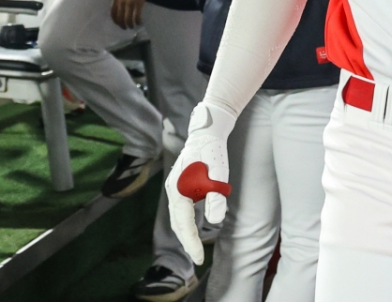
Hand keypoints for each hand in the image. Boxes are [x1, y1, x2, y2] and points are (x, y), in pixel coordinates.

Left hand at [111, 0, 148, 28]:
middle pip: (120, 18)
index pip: (113, 13)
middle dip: (122, 25)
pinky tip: (139, 22)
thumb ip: (119, 0)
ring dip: (130, 24)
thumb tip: (120, 9)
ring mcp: (130, 3)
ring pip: (127, 19)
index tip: (118, 24)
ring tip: (132, 26)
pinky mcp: (138, 4)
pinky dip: (138, 21)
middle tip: (125, 27)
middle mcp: (121, 2)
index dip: (115, 20)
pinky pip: (137, 16)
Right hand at [166, 101, 236, 263]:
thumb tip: (215, 221)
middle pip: (177, 223)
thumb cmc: (213, 151)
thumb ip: (216, 196)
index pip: (183, 222)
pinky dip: (187, 224)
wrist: (207, 131)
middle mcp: (173, 190)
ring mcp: (175, 188)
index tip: (199, 258)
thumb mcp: (218, 173)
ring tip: (196, 250)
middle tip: (197, 259)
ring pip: (178, 218)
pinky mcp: (181, 186)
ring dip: (186, 234)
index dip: (191, 242)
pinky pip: (182, 211)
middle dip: (187, 242)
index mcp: (178, 188)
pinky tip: (195, 231)